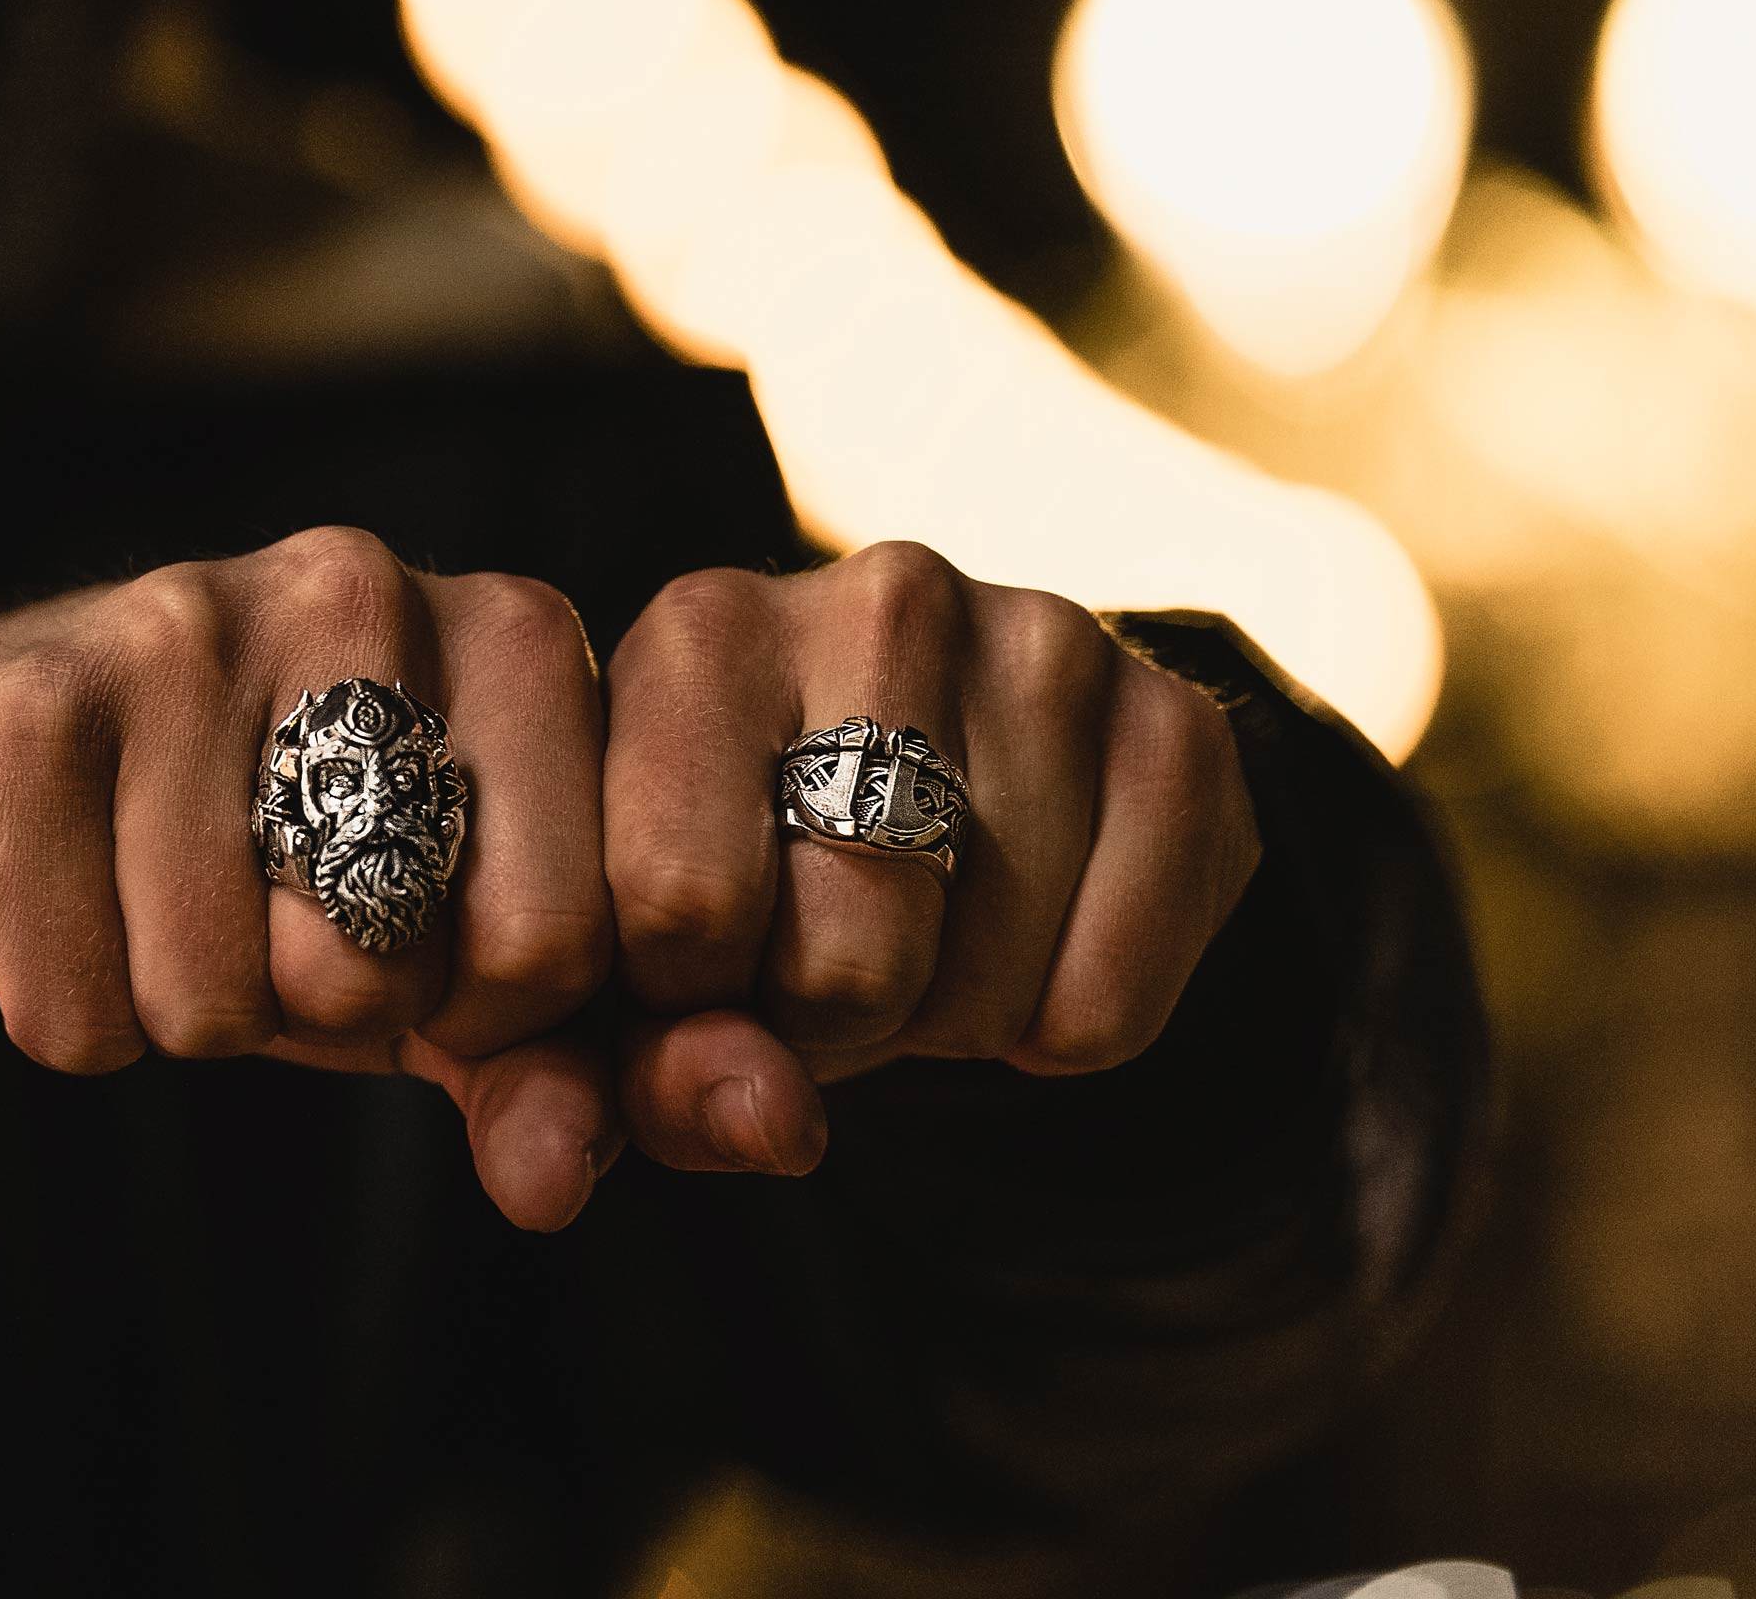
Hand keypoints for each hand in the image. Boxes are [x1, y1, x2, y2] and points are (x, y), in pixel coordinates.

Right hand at [0, 527, 625, 1225]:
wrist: (5, 759)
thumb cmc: (274, 863)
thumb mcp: (442, 952)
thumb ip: (540, 1065)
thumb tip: (552, 1181)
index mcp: (514, 638)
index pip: (554, 944)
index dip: (472, 1016)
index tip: (415, 949)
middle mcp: (362, 590)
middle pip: (377, 974)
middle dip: (315, 1007)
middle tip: (267, 914)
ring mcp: (183, 629)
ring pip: (213, 1001)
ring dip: (182, 1010)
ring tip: (164, 893)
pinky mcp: (27, 710)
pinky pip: (78, 1007)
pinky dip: (71, 1010)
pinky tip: (72, 895)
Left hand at [598, 543, 1262, 1172]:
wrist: (956, 791)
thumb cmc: (738, 885)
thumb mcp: (615, 976)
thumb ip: (574, 1078)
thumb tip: (622, 1159)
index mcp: (702, 630)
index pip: (679, 900)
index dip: (684, 1005)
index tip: (693, 978)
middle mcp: (878, 596)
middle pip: (848, 953)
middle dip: (824, 1024)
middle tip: (824, 976)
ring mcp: (1045, 644)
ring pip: (983, 989)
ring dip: (941, 1027)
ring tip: (919, 945)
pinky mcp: (1180, 725)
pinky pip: (1106, 1004)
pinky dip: (1057, 1033)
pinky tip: (1024, 947)